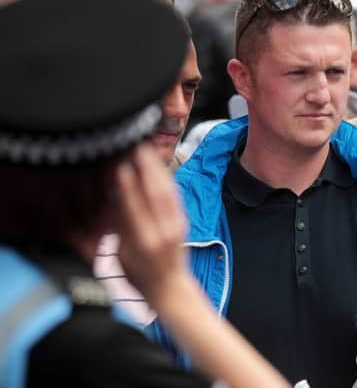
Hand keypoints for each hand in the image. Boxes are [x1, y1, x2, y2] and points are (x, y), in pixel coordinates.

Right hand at [111, 143, 187, 302]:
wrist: (169, 287)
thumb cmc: (139, 275)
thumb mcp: (118, 256)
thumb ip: (111, 232)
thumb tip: (97, 209)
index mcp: (143, 242)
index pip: (135, 208)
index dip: (127, 187)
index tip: (120, 167)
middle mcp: (162, 231)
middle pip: (155, 193)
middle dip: (146, 167)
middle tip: (135, 146)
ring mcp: (176, 225)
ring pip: (168, 190)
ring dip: (157, 167)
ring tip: (146, 148)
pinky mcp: (183, 221)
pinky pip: (175, 195)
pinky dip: (166, 177)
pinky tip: (158, 164)